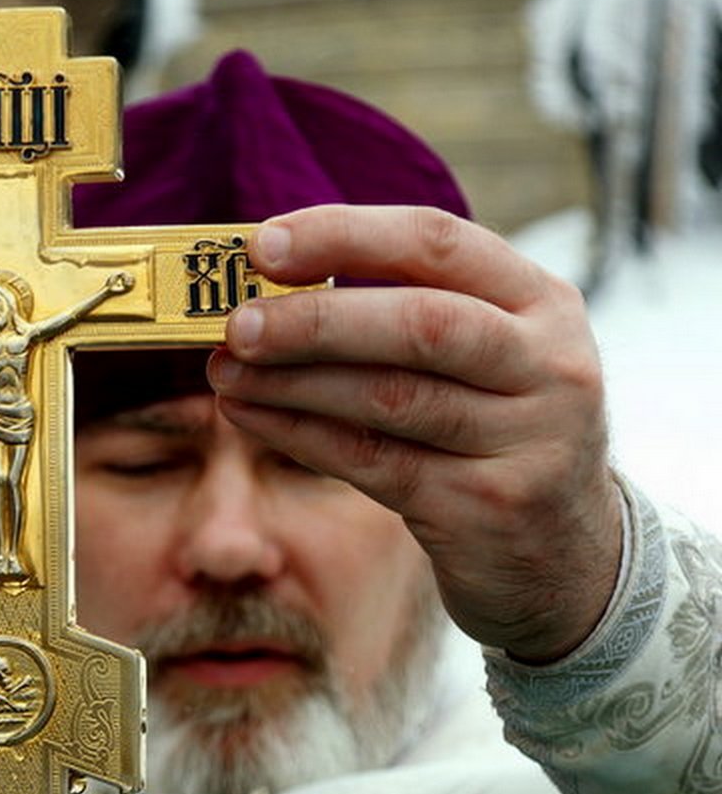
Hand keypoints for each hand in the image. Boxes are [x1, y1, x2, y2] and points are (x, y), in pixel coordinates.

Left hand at [208, 205, 620, 661]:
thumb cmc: (498, 436)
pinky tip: (253, 417)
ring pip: (391, 399)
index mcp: (544, 303)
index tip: (263, 244)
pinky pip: (375, 463)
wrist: (567, 557)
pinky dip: (303, 436)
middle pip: (419, 324)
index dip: (346, 235)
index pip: (440, 244)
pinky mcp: (485, 507)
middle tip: (236, 322)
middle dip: (315, 319)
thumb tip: (274, 280)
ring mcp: (525, 441)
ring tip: (226, 371)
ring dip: (294, 383)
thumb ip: (415, 312)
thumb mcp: (490, 359)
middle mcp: (548, 365)